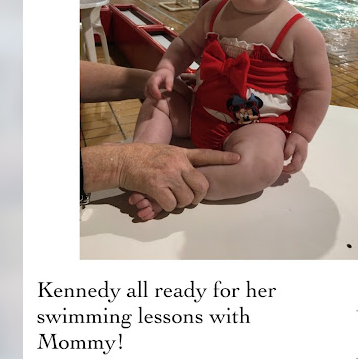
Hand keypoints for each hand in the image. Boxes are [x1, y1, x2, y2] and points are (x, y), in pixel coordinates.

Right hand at [118, 143, 239, 211]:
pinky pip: (172, 205)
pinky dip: (167, 207)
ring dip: (181, 204)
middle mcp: (177, 163)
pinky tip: (160, 201)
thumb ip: (178, 160)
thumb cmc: (139, 156)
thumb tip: (191, 175)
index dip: (223, 158)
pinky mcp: (157, 186)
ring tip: (170, 199)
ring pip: (187, 199)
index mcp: (180, 153)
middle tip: (191, 199)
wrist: (120, 160)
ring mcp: (168, 174)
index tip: (237, 159)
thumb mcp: (164, 151)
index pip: (206, 155)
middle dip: (198, 196)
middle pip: (202, 185)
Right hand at [145, 68, 174, 100]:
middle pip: (149, 90)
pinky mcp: (147, 88)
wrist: (162, 71)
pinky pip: (147, 94)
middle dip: (155, 96)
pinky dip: (152, 97)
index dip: (155, 92)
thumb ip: (169, 83)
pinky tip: (159, 98)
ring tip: (162, 98)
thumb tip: (169, 90)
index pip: (153, 86)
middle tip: (164, 98)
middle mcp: (149, 82)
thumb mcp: (170, 77)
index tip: (160, 97)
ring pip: (147, 93)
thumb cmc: (166, 74)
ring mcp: (147, 85)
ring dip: (154, 98)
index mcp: (154, 78)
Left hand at [282, 132, 307, 173]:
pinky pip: (298, 166)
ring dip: (291, 171)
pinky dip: (292, 168)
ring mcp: (303, 159)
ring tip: (283, 170)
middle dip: (289, 172)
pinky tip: (287, 167)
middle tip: (281, 171)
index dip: (287, 169)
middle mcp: (303, 158)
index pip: (294, 166)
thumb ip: (288, 151)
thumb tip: (285, 159)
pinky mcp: (302, 158)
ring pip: (298, 168)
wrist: (302, 135)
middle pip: (297, 169)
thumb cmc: (296, 138)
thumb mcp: (290, 143)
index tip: (281, 168)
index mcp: (300, 155)